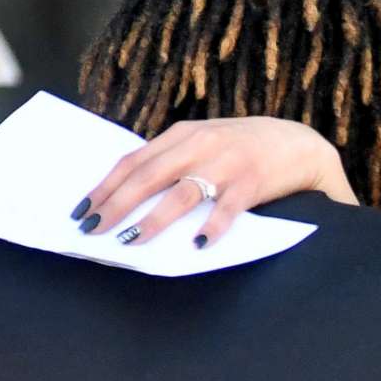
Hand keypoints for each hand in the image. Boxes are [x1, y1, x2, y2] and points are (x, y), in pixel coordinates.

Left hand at [74, 117, 355, 247]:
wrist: (298, 144)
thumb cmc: (245, 148)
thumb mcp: (205, 142)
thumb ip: (174, 158)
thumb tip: (130, 190)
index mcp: (183, 135)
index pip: (134, 161)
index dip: (106, 186)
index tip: (83, 209)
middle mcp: (200, 145)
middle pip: (148, 177)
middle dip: (117, 205)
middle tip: (94, 229)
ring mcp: (225, 164)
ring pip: (181, 194)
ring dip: (153, 219)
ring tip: (132, 240)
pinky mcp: (251, 183)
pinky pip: (227, 208)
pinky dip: (211, 226)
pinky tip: (197, 245)